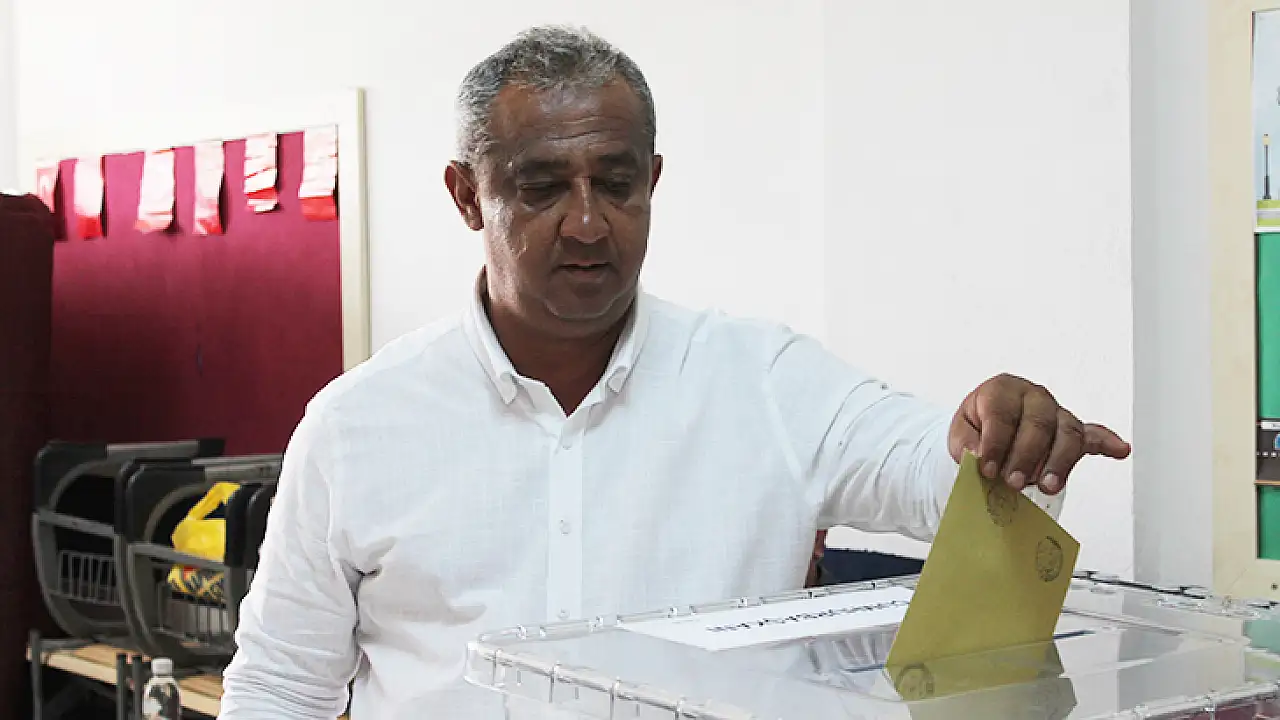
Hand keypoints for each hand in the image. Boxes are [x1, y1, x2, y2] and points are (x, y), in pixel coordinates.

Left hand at [948, 374, 1129, 494]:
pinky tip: (1120, 450)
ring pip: (1067, 433)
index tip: (987, 468)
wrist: (986, 429)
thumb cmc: (976, 428)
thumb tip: (977, 455)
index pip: (1002, 414)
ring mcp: (1056, 413)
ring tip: (1048, 485)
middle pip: (1038, 424)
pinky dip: (1108, 442)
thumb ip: (966, 443)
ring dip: (1059, 461)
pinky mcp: (1072, 431)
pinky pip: (1093, 435)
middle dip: (1026, 456)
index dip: (995, 443)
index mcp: (1002, 390)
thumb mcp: (960, 432)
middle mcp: (1032, 397)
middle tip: (1014, 482)